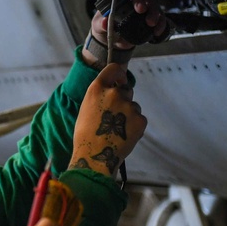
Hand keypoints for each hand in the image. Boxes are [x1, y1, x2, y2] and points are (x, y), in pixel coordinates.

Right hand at [70, 63, 146, 177]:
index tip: (120, 81)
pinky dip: (134, 126)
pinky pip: (139, 119)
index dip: (119, 75)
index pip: (114, 69)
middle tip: (116, 116)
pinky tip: (124, 136)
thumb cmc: (86, 136)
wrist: (95, 157)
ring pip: (133, 106)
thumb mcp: (86, 110)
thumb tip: (111, 94)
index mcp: (97, 89)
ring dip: (129, 115)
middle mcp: (114, 94)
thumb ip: (99, 98)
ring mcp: (129, 106)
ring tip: (117, 131)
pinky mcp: (140, 119)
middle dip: (124, 99)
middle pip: (126, 89)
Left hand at [86, 0, 170, 54]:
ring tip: (149, 23)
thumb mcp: (98, 26)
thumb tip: (104, 23)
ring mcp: (142, 5)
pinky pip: (159, 16)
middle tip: (139, 9)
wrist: (112, 42)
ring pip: (152, 2)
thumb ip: (100, 24)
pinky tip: (156, 31)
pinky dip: (160, 23)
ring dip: (153, 11)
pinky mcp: (150, 16)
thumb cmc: (104, 27)